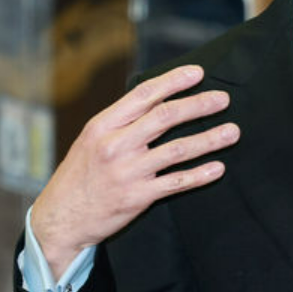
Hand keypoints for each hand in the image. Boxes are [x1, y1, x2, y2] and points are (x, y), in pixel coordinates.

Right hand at [30, 65, 239, 277]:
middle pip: (165, 117)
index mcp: (104, 125)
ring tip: (232, 132)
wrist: (60, 218)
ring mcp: (128, 172)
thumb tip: (158, 97)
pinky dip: (199, 175)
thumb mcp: (93, 138)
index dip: (174, 81)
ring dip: (209, 139)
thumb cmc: (81, 173)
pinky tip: (217, 168)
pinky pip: (176, 183)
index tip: (198, 73)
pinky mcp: (138, 197)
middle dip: (199, 105)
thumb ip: (122, 120)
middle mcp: (116, 145)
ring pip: (177, 150)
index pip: (144, 95)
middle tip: (223, 99)